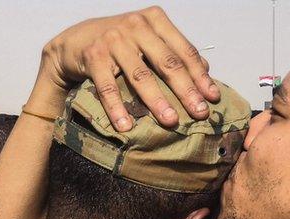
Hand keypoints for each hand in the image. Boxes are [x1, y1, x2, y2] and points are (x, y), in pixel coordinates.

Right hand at [34, 6, 218, 130]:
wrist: (77, 39)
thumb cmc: (122, 43)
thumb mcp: (149, 40)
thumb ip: (175, 52)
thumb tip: (205, 73)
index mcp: (155, 20)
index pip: (184, 51)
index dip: (200, 76)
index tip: (213, 98)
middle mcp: (136, 25)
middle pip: (167, 63)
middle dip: (186, 90)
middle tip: (199, 113)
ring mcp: (113, 39)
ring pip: (140, 75)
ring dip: (157, 101)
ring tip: (170, 121)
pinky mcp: (93, 56)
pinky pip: (107, 87)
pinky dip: (117, 108)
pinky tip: (126, 126)